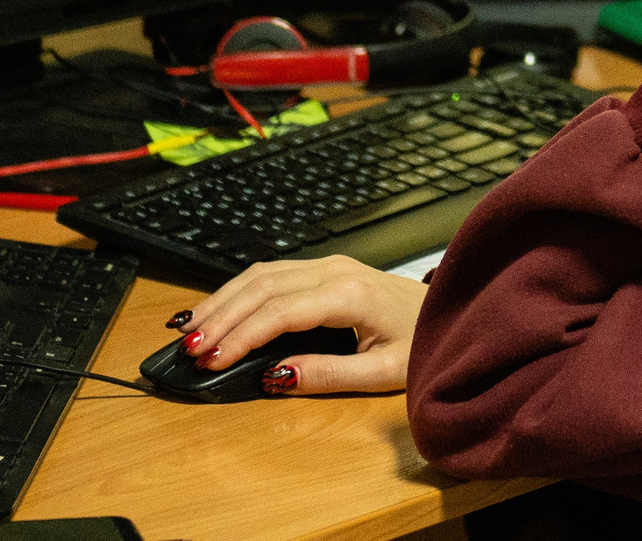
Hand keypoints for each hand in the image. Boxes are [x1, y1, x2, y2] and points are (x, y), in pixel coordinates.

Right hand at [176, 255, 425, 393]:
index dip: (241, 336)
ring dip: (224, 301)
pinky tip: (218, 308)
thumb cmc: (424, 340)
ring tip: (191, 329)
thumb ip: (330, 374)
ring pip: (261, 274)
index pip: (279, 313)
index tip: (211, 360)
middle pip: (262, 287)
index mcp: (349, 295)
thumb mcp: (384, 371)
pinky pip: (272, 273)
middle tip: (188, 347)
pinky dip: (239, 290)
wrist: (453, 308)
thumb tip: (276, 377)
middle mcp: (334, 270)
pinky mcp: (325, 267)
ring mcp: (329, 264)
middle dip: (221, 317)